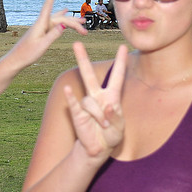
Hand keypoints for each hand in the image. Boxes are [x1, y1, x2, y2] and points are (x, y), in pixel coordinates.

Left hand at [10, 0, 87, 67]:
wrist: (16, 60)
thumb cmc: (27, 54)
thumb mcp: (42, 45)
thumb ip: (53, 35)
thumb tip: (64, 24)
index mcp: (41, 23)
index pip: (48, 5)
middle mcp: (42, 23)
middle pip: (60, 18)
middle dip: (74, 22)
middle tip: (85, 31)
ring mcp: (42, 27)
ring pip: (59, 20)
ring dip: (71, 21)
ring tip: (83, 21)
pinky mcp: (42, 31)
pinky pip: (55, 22)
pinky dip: (62, 18)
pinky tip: (65, 12)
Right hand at [64, 42, 127, 158]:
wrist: (98, 149)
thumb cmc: (111, 135)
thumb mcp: (119, 128)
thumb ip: (114, 117)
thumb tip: (107, 106)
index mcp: (112, 97)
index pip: (117, 76)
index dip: (120, 62)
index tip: (123, 46)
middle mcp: (98, 96)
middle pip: (89, 75)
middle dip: (82, 59)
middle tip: (76, 43)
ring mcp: (86, 104)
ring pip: (89, 101)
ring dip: (98, 115)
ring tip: (102, 126)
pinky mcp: (77, 113)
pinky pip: (74, 103)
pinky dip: (71, 97)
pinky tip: (68, 89)